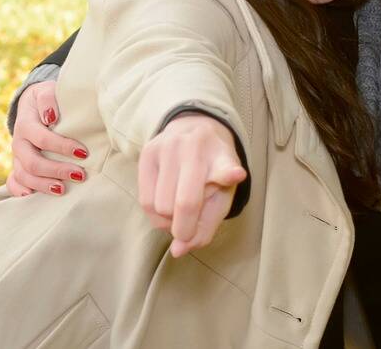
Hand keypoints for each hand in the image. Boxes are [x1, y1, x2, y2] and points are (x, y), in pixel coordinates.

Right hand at [5, 80, 89, 196]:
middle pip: (32, 162)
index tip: (83, 152)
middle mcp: (19, 142)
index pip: (42, 138)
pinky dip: (19, 191)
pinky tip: (32, 196)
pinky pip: (13, 182)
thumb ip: (48, 99)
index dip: (62, 147)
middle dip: (56, 170)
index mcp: (26, 124)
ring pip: (23, 175)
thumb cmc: (46, 100)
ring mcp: (17, 156)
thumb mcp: (46, 91)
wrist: (32, 105)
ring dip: (43, 185)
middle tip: (80, 175)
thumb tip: (51, 117)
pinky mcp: (18, 165)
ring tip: (62, 189)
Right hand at [138, 114, 246, 257]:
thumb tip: (178, 250)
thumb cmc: (211, 171)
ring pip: (160, 207)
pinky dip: (155, 214)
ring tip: (178, 207)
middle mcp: (194, 148)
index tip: (235, 174)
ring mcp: (168, 147)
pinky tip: (165, 202)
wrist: (195, 130)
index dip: (229, 174)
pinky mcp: (147, 153)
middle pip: (184, 204)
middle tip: (189, 225)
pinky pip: (145, 201)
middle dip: (185, 228)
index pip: (224, 169)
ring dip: (168, 220)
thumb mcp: (221, 196)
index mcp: (221, 158)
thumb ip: (205, 228)